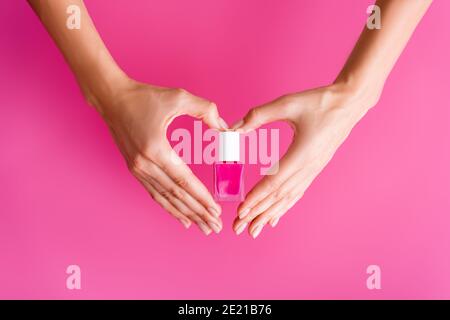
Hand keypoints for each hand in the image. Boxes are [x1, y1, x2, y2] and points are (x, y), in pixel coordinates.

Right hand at [94, 78, 227, 234]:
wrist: (112, 98)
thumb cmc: (145, 96)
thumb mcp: (178, 97)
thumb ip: (205, 110)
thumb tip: (225, 127)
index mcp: (156, 149)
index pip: (184, 181)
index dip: (201, 198)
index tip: (216, 212)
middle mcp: (145, 164)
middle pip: (176, 195)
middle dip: (198, 212)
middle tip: (214, 227)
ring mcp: (138, 169)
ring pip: (165, 198)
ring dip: (185, 214)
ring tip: (202, 227)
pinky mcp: (134, 169)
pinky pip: (154, 193)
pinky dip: (169, 207)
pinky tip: (181, 217)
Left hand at [232, 83, 379, 237]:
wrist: (350, 103)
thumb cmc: (320, 101)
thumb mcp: (287, 103)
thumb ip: (258, 115)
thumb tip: (233, 128)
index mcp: (301, 154)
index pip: (274, 183)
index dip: (256, 198)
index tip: (241, 211)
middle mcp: (308, 168)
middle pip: (279, 197)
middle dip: (258, 214)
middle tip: (239, 228)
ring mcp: (313, 170)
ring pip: (288, 198)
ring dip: (270, 215)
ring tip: (255, 229)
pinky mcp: (315, 168)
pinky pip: (297, 192)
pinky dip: (285, 206)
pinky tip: (275, 216)